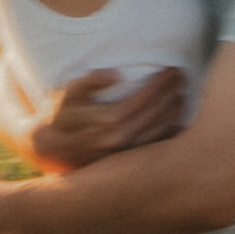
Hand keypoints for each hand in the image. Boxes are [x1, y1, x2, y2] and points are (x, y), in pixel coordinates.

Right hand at [29, 66, 185, 166]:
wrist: (53, 150)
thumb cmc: (62, 116)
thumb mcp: (69, 93)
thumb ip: (90, 80)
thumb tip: (116, 73)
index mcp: (104, 122)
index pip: (140, 100)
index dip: (157, 85)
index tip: (170, 70)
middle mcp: (116, 141)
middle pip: (153, 115)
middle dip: (169, 94)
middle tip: (181, 77)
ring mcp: (123, 155)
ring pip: (158, 132)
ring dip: (173, 111)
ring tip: (181, 93)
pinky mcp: (127, 163)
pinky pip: (155, 146)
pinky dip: (169, 130)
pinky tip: (177, 116)